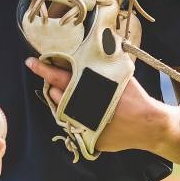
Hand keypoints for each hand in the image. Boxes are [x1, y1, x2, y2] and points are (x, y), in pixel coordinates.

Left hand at [25, 57, 166, 152]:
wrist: (149, 124)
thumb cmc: (134, 96)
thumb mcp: (118, 74)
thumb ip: (102, 64)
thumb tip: (98, 41)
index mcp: (86, 89)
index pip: (58, 76)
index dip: (43, 69)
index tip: (30, 62)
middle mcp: (81, 108)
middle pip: (56, 94)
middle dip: (55, 86)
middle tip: (60, 80)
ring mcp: (82, 126)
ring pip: (63, 110)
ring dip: (64, 101)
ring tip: (78, 96)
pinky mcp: (87, 139)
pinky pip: (75, 125)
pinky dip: (79, 117)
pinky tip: (91, 112)